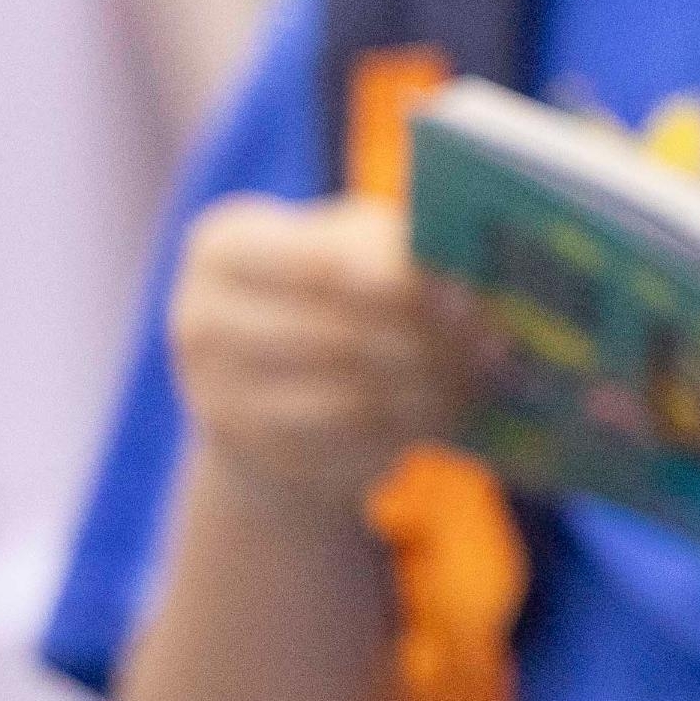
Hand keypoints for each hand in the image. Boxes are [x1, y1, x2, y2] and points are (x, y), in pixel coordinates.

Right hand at [166, 194, 468, 513]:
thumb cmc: (329, 289)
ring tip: (482, 381)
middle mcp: (202, 321)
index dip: (402, 284)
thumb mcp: (352, 245)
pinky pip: (347, 451)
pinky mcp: (252, 455)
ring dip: (429, 395)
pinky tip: (451, 416)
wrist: (270, 378)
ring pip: (347, 402)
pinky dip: (410, 435)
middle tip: (497, 346)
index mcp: (224, 248)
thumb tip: (469, 283)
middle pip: (336, 337)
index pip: (319, 265)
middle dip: (429, 344)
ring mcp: (217, 396)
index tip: (470, 298)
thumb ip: (396, 250)